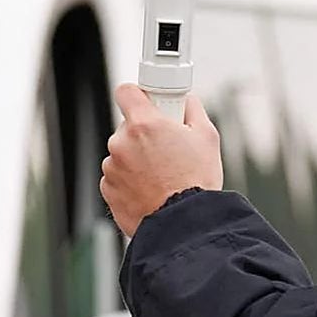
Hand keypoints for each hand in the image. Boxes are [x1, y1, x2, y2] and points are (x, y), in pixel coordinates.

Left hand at [100, 83, 223, 236]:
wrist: (184, 224)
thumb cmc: (196, 182)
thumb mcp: (207, 137)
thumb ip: (193, 110)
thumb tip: (188, 103)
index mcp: (145, 124)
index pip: (127, 92)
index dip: (138, 94)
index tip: (148, 101)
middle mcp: (122, 143)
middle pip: (129, 126)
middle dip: (146, 133)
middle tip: (168, 147)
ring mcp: (112, 168)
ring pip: (123, 153)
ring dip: (137, 158)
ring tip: (163, 174)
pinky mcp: (109, 190)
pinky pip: (118, 175)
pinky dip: (131, 179)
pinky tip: (152, 188)